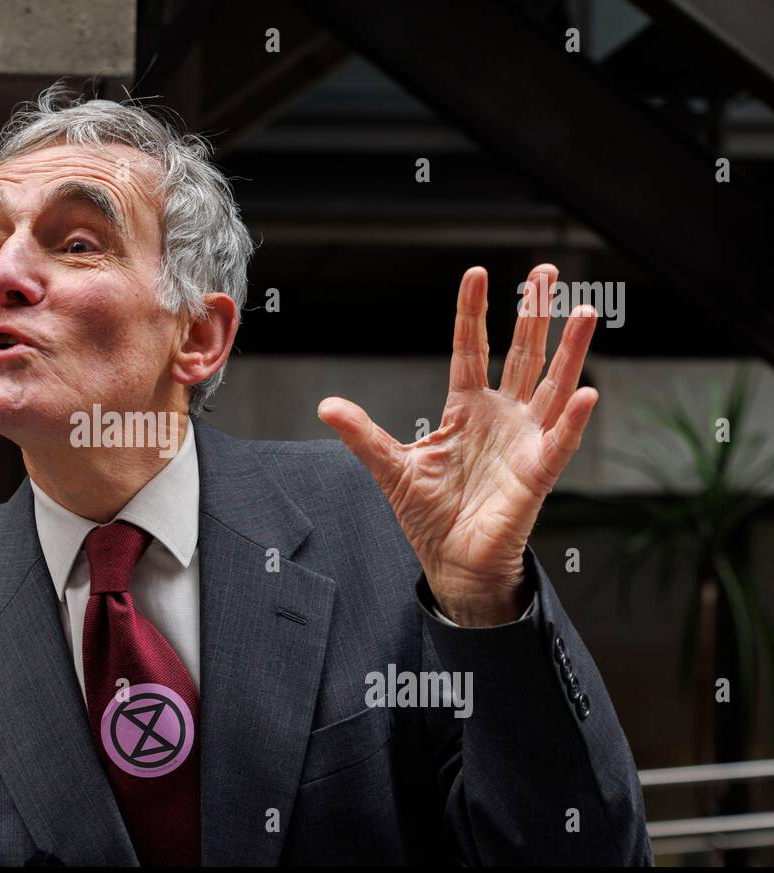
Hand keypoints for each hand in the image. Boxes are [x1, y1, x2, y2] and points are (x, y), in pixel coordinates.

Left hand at [318, 264, 598, 625]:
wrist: (453, 560)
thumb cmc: (429, 514)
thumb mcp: (390, 467)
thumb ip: (363, 433)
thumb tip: (326, 405)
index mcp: (467, 409)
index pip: (472, 349)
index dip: (474, 313)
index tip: (477, 274)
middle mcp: (502, 416)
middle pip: (523, 355)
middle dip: (533, 314)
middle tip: (545, 272)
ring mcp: (524, 440)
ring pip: (553, 385)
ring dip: (569, 351)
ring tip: (583, 311)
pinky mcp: (538, 473)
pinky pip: (561, 441)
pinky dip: (575, 418)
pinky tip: (586, 391)